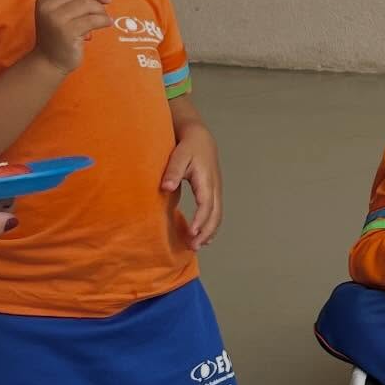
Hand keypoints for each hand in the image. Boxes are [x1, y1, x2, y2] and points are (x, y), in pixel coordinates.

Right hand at [34, 0, 111, 73]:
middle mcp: (48, 5)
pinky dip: (104, 20)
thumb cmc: (59, 35)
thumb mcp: (65, 12)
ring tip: (103, 18)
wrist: (50, 61)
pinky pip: (93, 19)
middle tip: (108, 0)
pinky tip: (106, 24)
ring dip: (101, 11)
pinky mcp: (66, 31)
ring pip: (89, 4)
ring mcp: (56, 18)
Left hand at [162, 121, 221, 247]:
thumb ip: (172, 171)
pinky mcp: (214, 192)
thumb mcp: (178, 155)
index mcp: (206, 180)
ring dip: (209, 232)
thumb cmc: (188, 146)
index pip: (206, 204)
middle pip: (215, 214)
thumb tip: (166, 187)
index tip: (192, 233)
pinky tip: (203, 236)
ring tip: (197, 245)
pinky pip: (216, 212)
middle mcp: (215, 187)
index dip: (200, 220)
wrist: (200, 137)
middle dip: (206, 232)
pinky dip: (211, 226)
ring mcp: (217, 190)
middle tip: (193, 246)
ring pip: (218, 215)